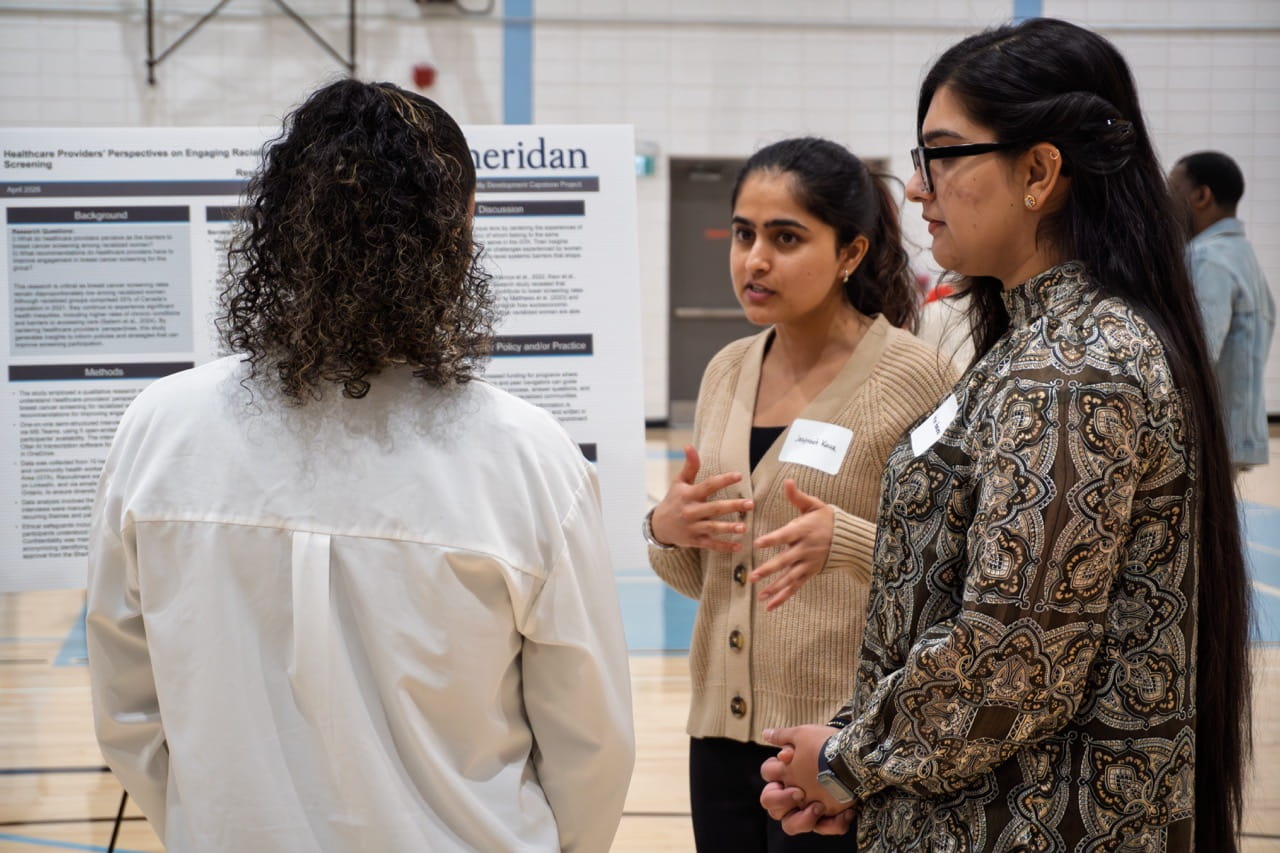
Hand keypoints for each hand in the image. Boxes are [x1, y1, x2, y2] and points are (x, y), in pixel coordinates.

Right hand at [649, 446, 752, 552]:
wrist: (659, 526)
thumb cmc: (674, 500)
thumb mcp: (679, 482)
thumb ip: (689, 466)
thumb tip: (689, 445)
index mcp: (689, 495)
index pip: (708, 485)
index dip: (723, 480)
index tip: (739, 476)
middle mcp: (691, 511)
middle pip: (714, 508)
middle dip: (732, 506)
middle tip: (750, 504)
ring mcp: (693, 527)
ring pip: (712, 528)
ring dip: (728, 528)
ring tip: (744, 527)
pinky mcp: (695, 541)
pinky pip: (710, 545)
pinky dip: (723, 547)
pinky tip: (738, 546)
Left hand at [750, 480, 834, 609]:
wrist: (848, 539)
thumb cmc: (826, 519)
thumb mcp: (814, 505)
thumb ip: (797, 496)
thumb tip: (787, 481)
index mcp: (803, 530)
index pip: (785, 535)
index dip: (772, 539)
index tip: (757, 543)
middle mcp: (805, 549)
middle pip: (785, 560)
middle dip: (769, 569)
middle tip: (753, 576)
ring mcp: (807, 563)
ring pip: (789, 578)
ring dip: (774, 587)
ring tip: (759, 595)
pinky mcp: (809, 573)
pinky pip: (795, 587)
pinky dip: (783, 597)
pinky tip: (769, 605)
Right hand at [759, 725, 854, 835]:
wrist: (857, 755)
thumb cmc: (828, 745)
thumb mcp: (806, 735)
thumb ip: (783, 736)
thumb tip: (765, 734)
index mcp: (787, 774)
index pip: (768, 775)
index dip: (772, 772)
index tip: (788, 763)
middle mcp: (795, 793)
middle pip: (771, 806)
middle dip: (780, 800)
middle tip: (799, 793)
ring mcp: (810, 807)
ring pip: (790, 825)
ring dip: (802, 819)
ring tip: (819, 807)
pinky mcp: (830, 817)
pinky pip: (825, 828)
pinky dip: (834, 823)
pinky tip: (847, 812)